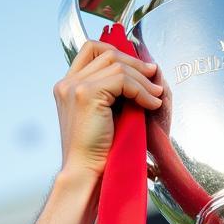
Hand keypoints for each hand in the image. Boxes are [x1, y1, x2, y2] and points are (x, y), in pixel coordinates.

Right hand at [53, 40, 162, 181]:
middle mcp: (67, 83)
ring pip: (117, 65)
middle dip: (135, 64)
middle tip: (154, 76)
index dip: (118, 53)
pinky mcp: (86, 93)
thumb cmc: (96, 153)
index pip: (91, 51)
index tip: (139, 68)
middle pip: (106, 53)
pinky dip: (141, 90)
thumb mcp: (102, 117)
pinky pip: (122, 79)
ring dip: (142, 79)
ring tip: (156, 94)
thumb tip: (136, 79)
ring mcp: (74, 86)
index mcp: (67, 87)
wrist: (85, 173)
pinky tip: (151, 103)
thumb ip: (110, 96)